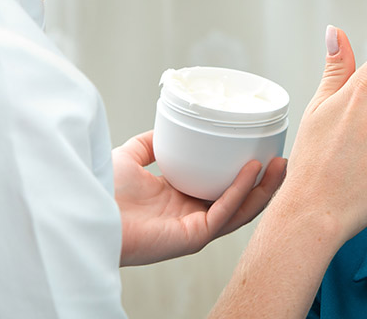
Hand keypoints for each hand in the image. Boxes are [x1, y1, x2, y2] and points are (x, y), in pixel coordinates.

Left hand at [112, 130, 286, 265]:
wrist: (85, 206)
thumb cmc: (100, 189)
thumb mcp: (130, 156)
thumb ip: (149, 144)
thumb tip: (167, 130)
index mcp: (179, 201)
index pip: (222, 190)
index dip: (244, 175)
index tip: (261, 153)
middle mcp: (190, 216)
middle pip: (239, 202)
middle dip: (264, 183)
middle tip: (281, 158)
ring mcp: (193, 229)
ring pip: (240, 211)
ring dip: (262, 189)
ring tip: (280, 165)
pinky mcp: (191, 237)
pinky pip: (222, 213)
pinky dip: (239, 191)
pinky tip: (251, 171)